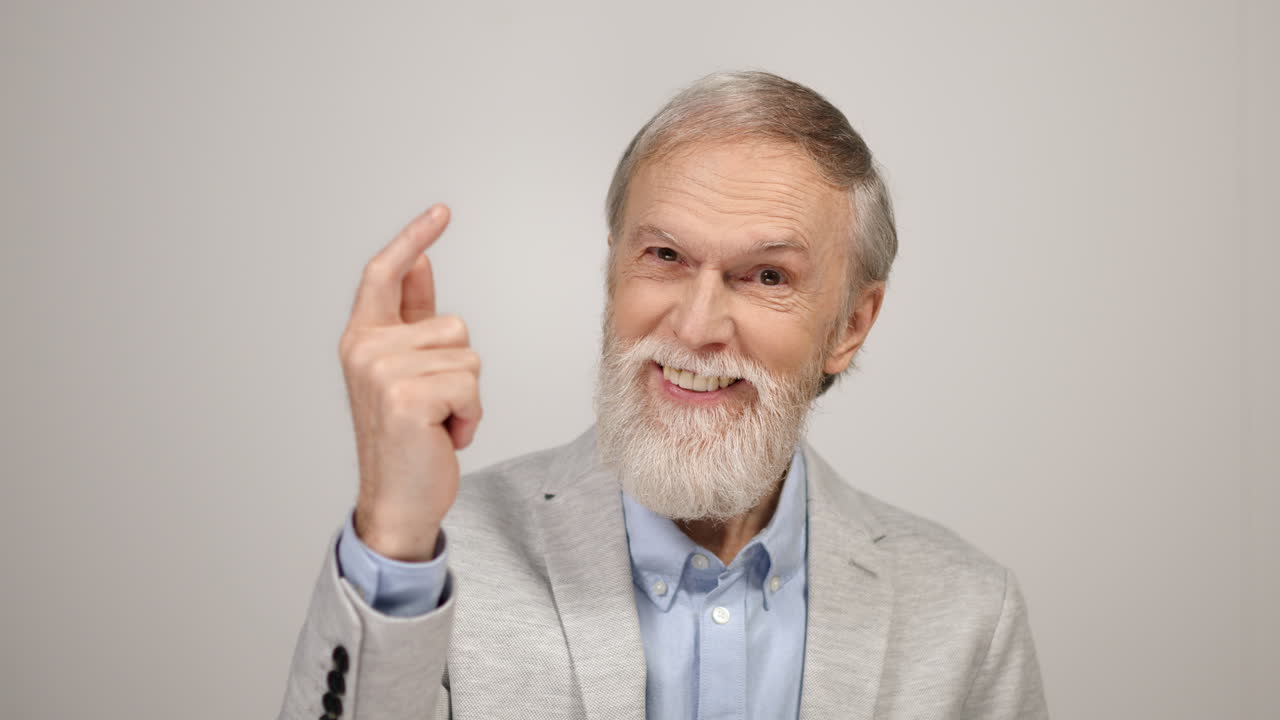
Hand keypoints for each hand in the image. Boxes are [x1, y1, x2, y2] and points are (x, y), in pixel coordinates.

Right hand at [338, 204, 480, 560]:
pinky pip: (470, 386)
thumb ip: (409, 318)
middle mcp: (365, 349)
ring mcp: (384, 372)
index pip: (386, 273)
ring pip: (467, 357)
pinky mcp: (407, 398)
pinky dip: (469, 417)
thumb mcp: (406, 371)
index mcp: (361, 338)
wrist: (398, 500)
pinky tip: (443, 437)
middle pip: (453, 325)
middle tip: (432, 408)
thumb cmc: (407, 438)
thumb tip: (421, 264)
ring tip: (436, 422)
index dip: (414, 239)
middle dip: (459, 370)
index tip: (442, 213)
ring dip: (466, 396)